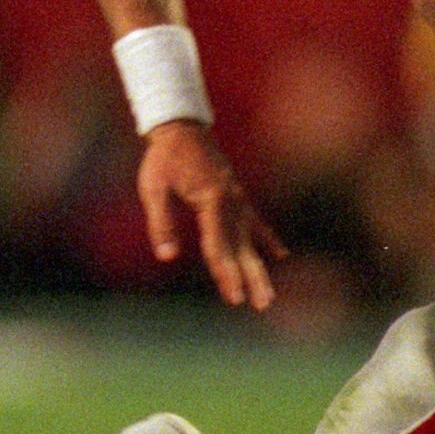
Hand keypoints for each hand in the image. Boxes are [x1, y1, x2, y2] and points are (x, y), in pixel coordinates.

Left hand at [137, 120, 280, 309]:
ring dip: (260, 268)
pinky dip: (268, 239)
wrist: (182, 129)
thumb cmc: (164, 159)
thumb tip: (166, 256)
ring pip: (251, 241)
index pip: (218, 245)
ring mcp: (238, 200)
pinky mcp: (237, 197)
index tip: (235, 298)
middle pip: (241, 248)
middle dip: (250, 278)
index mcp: (211, 200)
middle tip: (260, 304)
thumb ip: (161, 222)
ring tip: (269, 296)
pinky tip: (280, 254)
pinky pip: (256, 222)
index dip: (226, 274)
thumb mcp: (154, 188)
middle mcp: (230, 202)